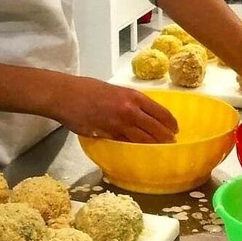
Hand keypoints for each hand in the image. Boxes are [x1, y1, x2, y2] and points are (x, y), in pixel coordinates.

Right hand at [53, 76, 177, 142]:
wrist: (66, 95)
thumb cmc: (88, 89)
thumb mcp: (115, 90)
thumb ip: (129, 101)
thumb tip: (141, 112)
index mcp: (133, 96)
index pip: (160, 112)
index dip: (170, 122)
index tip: (175, 128)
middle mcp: (130, 110)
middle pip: (155, 128)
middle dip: (165, 137)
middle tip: (171, 142)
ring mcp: (119, 124)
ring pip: (142, 139)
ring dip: (153, 145)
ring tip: (159, 149)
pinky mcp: (107, 135)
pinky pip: (125, 144)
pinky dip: (133, 148)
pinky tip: (138, 151)